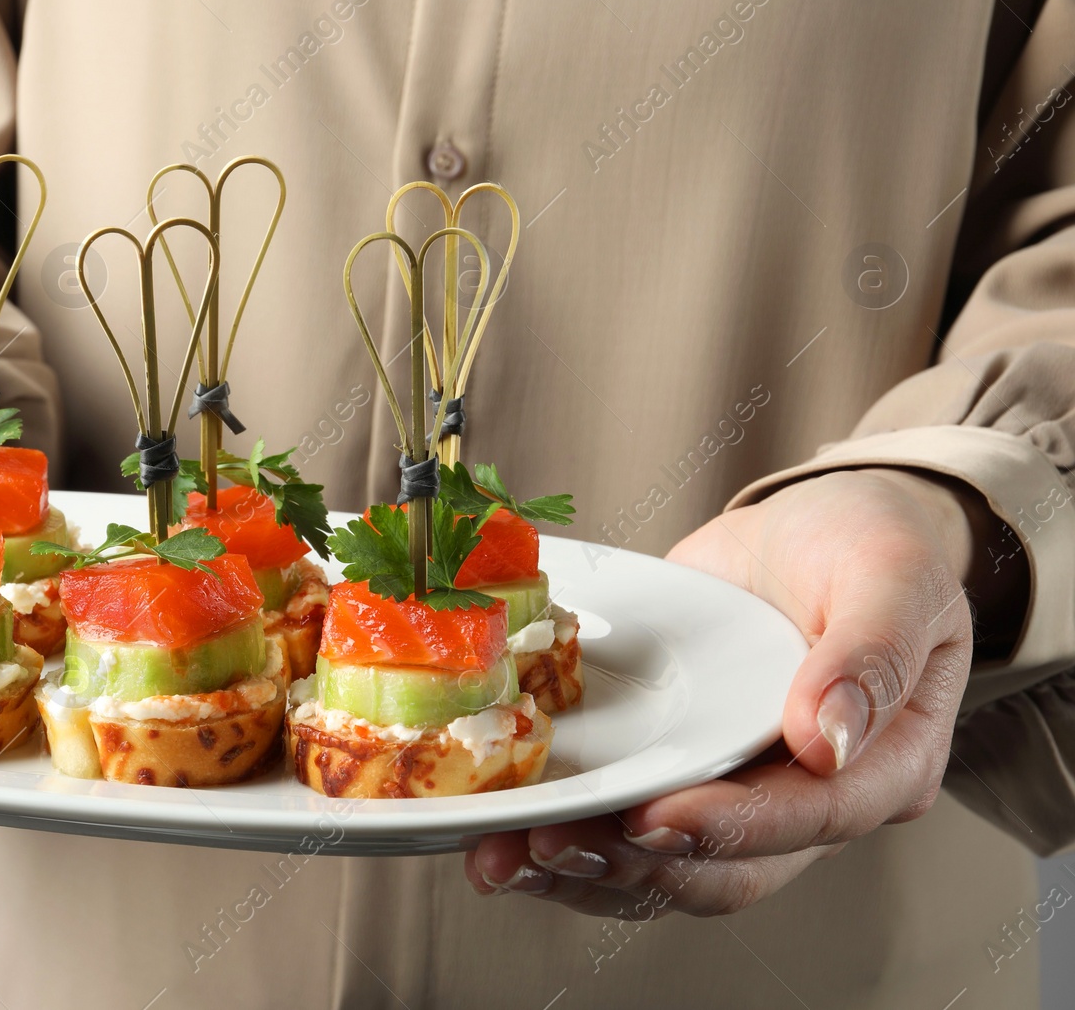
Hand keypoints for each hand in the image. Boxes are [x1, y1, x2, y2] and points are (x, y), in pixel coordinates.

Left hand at [464, 468, 1006, 916]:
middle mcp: (810, 800)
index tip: (651, 818)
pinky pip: (626, 826)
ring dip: (582, 868)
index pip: (808, 818)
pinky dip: (568, 836)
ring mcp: (739, 792)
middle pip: (724, 866)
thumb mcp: (892, 573)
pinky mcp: (680, 771)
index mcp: (884, 766)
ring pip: (664, 865)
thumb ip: (871, 651)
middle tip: (546, 844)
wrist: (822, 527)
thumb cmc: (873, 544)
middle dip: (630, 864)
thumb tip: (828, 739)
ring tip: (503, 858)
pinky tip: (503, 837)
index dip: (728, 827)